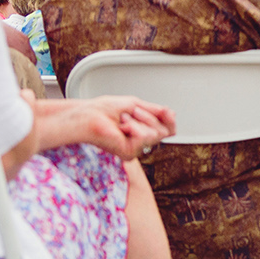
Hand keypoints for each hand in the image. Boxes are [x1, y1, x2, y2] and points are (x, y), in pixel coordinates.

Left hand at [59, 96, 175, 159]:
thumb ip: (155, 111)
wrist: (87, 116)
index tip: (166, 111)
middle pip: (164, 131)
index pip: (168, 130)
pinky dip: (134, 127)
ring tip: (124, 120)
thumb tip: (172, 113)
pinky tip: (122, 127)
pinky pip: (145, 137)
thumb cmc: (102, 110)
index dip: (170, 120)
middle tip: (132, 113)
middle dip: (149, 116)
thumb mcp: (135, 105)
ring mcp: (135, 148)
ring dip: (140, 120)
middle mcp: (140, 141)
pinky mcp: (129, 153)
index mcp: (141, 130)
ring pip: (156, 134)